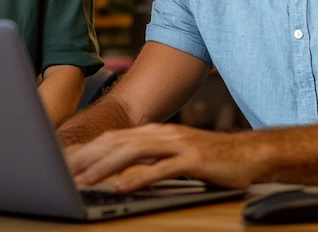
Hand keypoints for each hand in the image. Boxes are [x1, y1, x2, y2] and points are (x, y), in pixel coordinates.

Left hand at [66, 123, 257, 192]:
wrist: (252, 154)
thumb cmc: (213, 160)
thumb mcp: (175, 157)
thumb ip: (149, 161)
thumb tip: (120, 173)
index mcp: (155, 132)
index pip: (113, 138)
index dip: (88, 150)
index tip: (67, 164)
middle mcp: (163, 133)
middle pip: (117, 141)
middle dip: (88, 157)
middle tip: (65, 173)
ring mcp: (178, 144)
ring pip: (133, 152)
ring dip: (105, 167)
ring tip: (85, 180)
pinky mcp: (193, 158)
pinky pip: (161, 168)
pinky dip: (139, 177)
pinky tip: (122, 186)